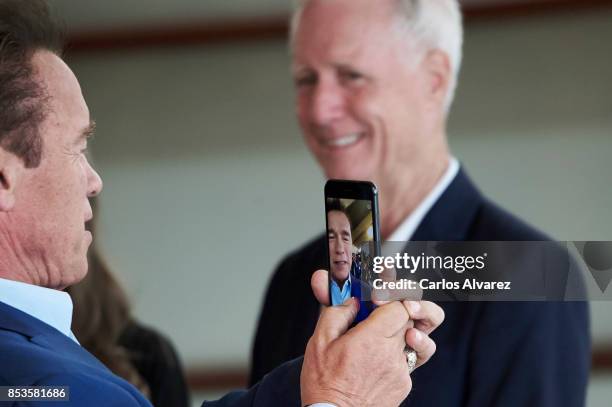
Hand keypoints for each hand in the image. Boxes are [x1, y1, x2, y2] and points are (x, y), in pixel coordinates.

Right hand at [301, 270, 444, 405]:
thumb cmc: (324, 384)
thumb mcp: (319, 342)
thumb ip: (336, 313)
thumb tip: (351, 300)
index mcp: (371, 340)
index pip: (400, 307)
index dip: (391, 297)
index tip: (377, 298)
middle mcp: (392, 354)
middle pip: (413, 319)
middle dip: (402, 309)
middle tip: (385, 309)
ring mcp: (401, 371)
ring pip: (416, 338)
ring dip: (404, 330)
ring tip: (385, 333)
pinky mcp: (404, 384)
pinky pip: (408, 359)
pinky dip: (396, 352)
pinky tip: (377, 357)